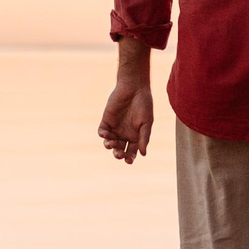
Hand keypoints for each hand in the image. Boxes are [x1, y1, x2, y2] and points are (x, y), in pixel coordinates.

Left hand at [99, 38, 153, 162]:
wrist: (134, 87)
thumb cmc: (144, 104)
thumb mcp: (146, 122)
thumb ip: (144, 137)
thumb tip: (143, 154)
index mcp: (136, 136)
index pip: (132, 152)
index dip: (130, 158)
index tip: (129, 161)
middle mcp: (125, 134)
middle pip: (120, 150)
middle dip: (118, 154)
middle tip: (119, 154)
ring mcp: (115, 128)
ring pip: (110, 143)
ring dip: (109, 146)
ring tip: (111, 143)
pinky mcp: (106, 120)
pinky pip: (102, 132)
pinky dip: (103, 135)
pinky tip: (106, 134)